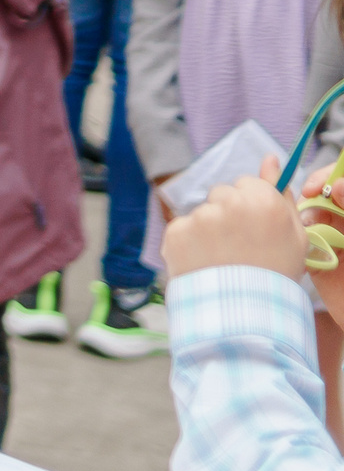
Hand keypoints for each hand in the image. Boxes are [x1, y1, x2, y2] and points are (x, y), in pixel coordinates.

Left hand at [165, 158, 307, 279]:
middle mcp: (229, 202)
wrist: (244, 313)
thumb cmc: (275, 272)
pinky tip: (203, 262)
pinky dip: (189, 243)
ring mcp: (200, 216)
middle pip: (222, 194)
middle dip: (228, 213)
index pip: (247, 183)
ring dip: (208, 229)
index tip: (255, 227)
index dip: (251, 206)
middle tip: (238, 245)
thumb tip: (270, 157)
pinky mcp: (176, 231)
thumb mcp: (293, 234)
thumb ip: (280, 191)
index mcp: (262, 200)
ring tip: (221, 258)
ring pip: (202, 212)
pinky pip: (182, 228)